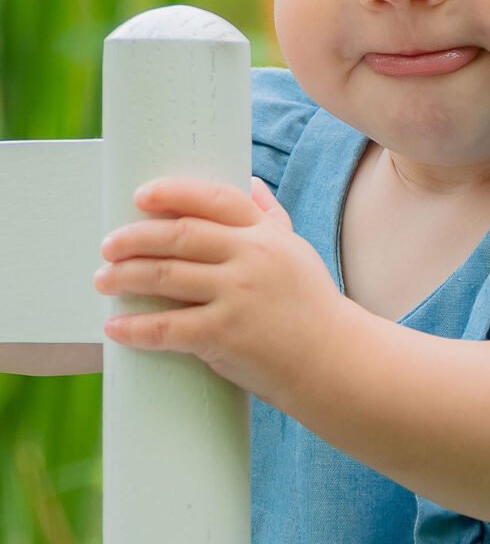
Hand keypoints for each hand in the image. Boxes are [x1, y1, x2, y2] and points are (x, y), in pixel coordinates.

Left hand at [94, 177, 346, 405]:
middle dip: (135, 237)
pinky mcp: (225, 334)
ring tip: (102, 279)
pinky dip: (136, 328)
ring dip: (126, 276)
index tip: (142, 195)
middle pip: (180, 235)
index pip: (215, 199)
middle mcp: (251, 257)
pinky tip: (115, 327)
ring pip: (167, 276)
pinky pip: (168, 328)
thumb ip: (270, 217)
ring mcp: (238, 295)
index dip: (174, 193)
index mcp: (265, 234)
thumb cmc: (311, 305)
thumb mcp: (296, 251)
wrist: (333, 360)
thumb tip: (250, 182)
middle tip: (108, 245)